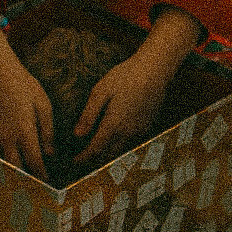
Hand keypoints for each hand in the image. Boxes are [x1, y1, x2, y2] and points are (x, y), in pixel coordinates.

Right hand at [0, 47, 54, 177]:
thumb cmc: (23, 86)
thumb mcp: (43, 105)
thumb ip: (48, 131)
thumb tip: (51, 153)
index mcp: (25, 131)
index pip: (34, 162)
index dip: (41, 175)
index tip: (47, 183)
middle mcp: (7, 138)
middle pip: (15, 168)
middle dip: (24, 181)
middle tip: (32, 190)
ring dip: (7, 175)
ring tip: (14, 186)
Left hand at [73, 48, 165, 162]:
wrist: (155, 70)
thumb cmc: (126, 76)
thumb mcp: (101, 91)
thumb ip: (89, 115)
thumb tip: (77, 135)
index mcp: (113, 124)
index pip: (96, 148)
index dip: (84, 157)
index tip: (75, 161)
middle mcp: (127, 131)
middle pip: (109, 153)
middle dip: (96, 158)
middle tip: (84, 159)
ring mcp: (140, 129)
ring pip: (121, 147)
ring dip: (109, 152)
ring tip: (99, 150)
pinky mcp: (148, 123)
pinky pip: (132, 139)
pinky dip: (121, 143)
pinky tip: (118, 136)